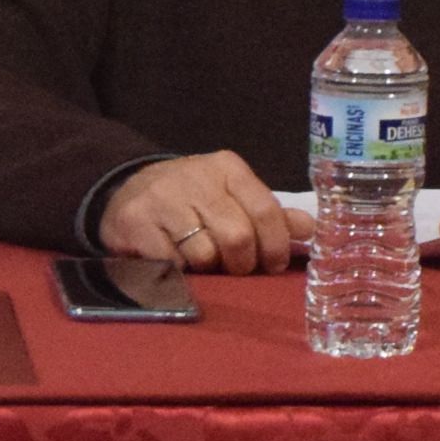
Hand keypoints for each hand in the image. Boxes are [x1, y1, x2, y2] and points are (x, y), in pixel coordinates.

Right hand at [97, 152, 307, 274]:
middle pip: (237, 237)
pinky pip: (171, 263)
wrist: (129, 190)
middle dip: (242, 264)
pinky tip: (177, 262)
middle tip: (236, 269)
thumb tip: (310, 230)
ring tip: (204, 262)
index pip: (265, 210)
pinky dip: (179, 272)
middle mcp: (196, 177)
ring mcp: (162, 199)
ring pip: (204, 253)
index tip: (273, 265)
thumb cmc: (193, 199)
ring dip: (209, 269)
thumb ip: (271, 214)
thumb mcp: (233, 196)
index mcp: (227, 168)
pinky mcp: (135, 222)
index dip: (276, 246)